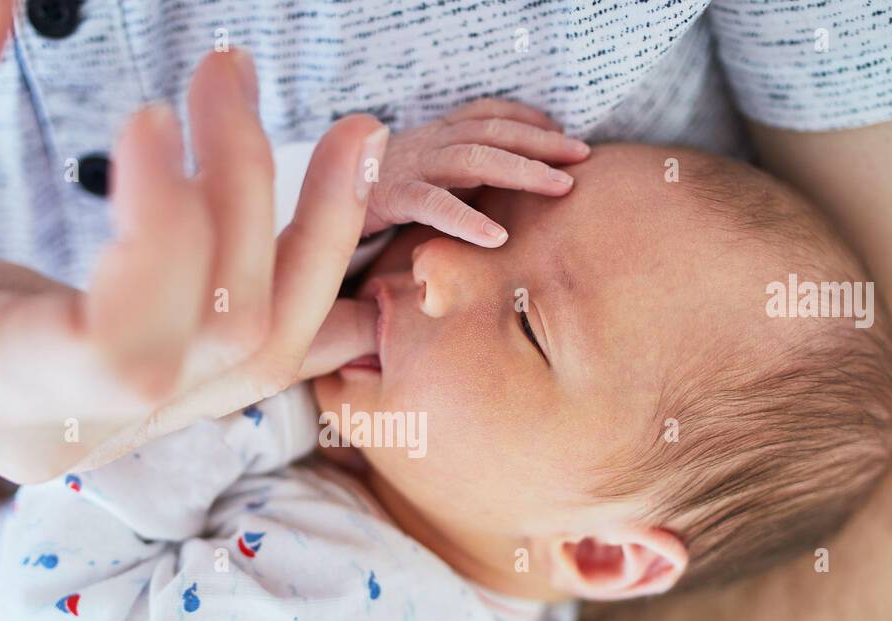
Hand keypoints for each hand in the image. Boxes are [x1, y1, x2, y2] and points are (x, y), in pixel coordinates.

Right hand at [0, 0, 383, 482]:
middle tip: (226, 69)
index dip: (167, 237)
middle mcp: (61, 429)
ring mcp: (113, 429)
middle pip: (213, 334)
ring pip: (259, 356)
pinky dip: (316, 301)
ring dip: (317, 240)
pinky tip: (355, 241)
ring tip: (355, 138)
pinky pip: (256, 370)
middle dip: (244, 189)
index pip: (117, 348)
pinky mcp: (142, 408)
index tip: (152, 114)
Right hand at [361, 99, 590, 246]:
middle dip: (541, 141)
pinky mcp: (388, 198)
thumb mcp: (418, 182)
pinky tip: (498, 237)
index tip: (564, 133)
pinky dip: (468, 218)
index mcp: (432, 135)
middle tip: (582, 157)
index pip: (486, 114)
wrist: (309, 216)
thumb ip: (455, 181)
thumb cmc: (370, 204)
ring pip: (473, 157)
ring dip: (521, 169)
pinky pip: (433, 204)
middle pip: (491, 131)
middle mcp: (424, 142)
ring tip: (559, 187)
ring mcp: (407, 166)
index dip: (528, 118)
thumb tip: (506, 193)